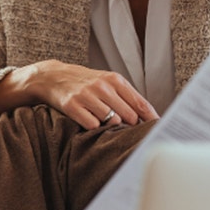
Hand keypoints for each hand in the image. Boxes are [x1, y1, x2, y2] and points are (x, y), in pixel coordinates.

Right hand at [0, 60, 158, 128]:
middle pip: (129, 115)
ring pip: (111, 121)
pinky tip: (89, 122)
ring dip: (110, 126)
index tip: (157, 131)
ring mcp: (87, 96)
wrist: (52, 77)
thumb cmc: (84, 83)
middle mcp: (102, 86)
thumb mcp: (107, 83)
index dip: (150, 120)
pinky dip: (93, 128)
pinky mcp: (72, 106)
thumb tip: (150, 118)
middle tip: (125, 129)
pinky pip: (92, 125)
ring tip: (104, 123)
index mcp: (115, 80)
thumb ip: (127, 97)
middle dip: (129, 125)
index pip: (140, 104)